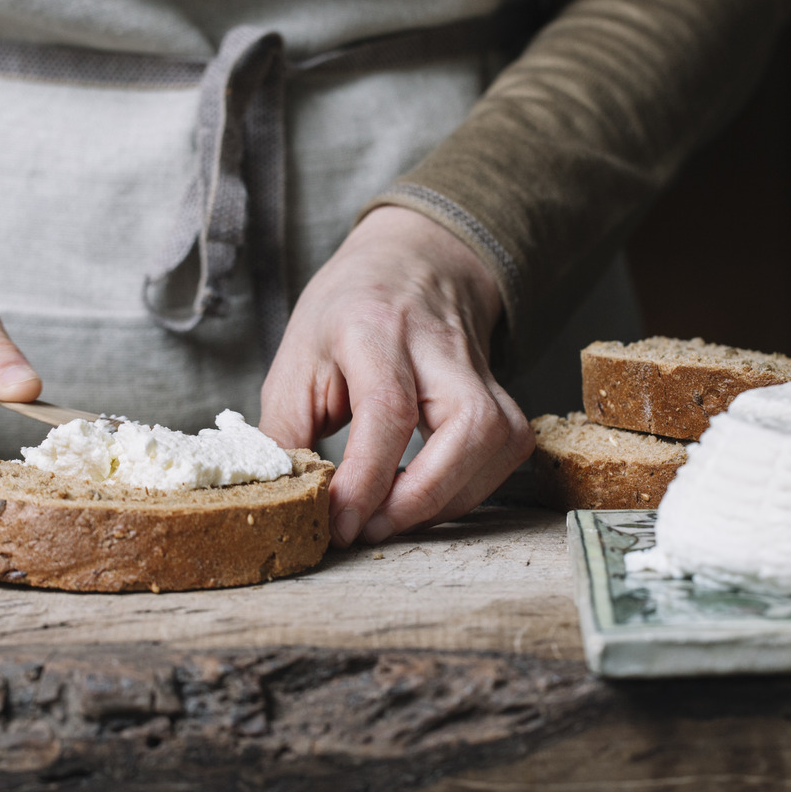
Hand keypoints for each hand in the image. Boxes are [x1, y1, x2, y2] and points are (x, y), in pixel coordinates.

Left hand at [260, 205, 533, 545]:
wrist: (414, 262)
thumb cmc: (349, 313)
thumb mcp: (296, 359)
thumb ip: (287, 430)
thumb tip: (285, 499)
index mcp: (375, 328)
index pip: (388, 410)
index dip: (366, 479)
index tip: (339, 524)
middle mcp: (441, 347)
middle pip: (468, 427)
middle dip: (422, 497)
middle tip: (370, 529)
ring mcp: (483, 371)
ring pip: (499, 444)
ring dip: (447, 500)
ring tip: (390, 515)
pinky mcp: (504, 397)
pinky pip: (504, 455)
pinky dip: (467, 490)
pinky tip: (424, 494)